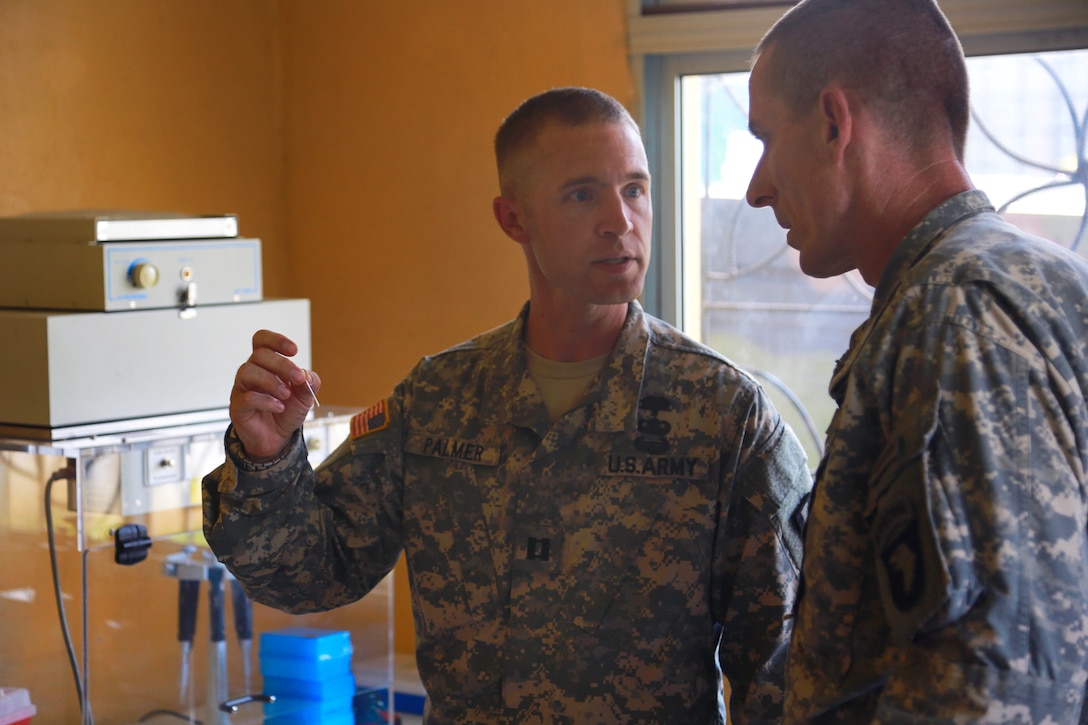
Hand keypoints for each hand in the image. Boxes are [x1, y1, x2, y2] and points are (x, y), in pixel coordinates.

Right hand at [229, 330, 321, 460]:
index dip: (276, 340)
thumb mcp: (305, 396)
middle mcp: (251, 372)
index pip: (261, 340)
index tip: (294, 350)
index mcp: (266, 364)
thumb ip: (309, 383)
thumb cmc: (287, 410)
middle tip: (297, 378)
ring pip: (247, 371)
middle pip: (258, 355)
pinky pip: (246, 397)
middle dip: (282, 365)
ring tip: (286, 395)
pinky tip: (279, 407)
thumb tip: (306, 374)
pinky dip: (266, 401)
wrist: (277, 437)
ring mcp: (241, 389)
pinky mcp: (238, 407)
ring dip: (271, 381)